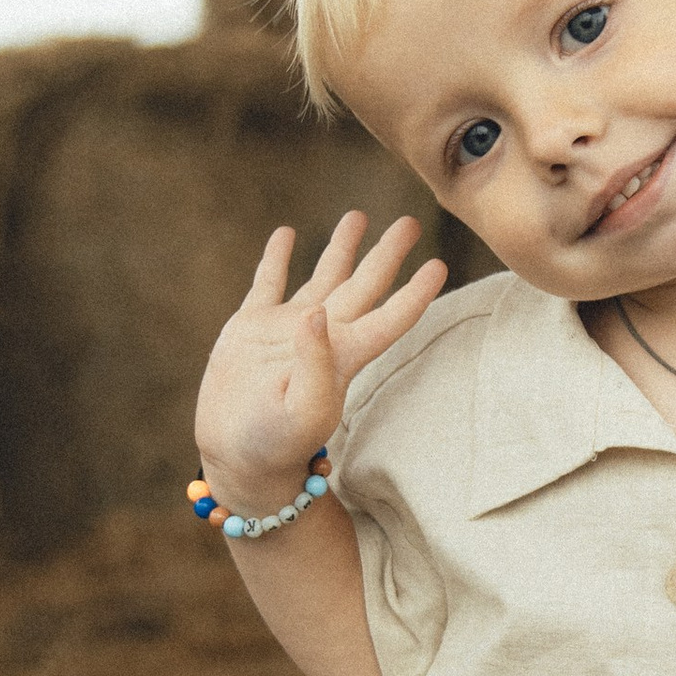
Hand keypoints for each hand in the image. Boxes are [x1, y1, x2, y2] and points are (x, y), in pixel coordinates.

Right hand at [193, 211, 446, 506]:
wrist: (236, 459)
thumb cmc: (276, 445)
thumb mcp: (302, 412)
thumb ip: (315, 364)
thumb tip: (317, 313)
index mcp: (345, 356)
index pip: (390, 317)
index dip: (416, 293)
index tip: (439, 264)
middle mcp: (323, 336)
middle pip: (364, 285)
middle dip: (386, 254)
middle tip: (409, 222)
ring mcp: (287, 329)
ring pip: (323, 276)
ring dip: (340, 247)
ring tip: (357, 216)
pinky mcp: (250, 329)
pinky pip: (267, 282)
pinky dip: (276, 257)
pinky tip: (286, 233)